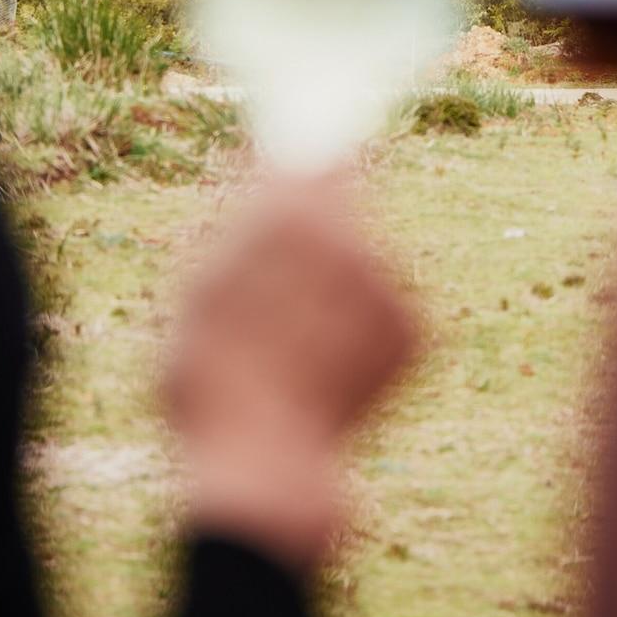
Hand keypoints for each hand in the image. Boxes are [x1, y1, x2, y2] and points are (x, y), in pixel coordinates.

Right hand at [169, 174, 418, 567]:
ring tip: (295, 334)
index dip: (305, 155)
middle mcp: (355, 233)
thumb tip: (265, 161)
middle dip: (319, 220)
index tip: (299, 150)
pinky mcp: (416, 327)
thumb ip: (238, 215)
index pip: (317, 150)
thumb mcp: (200, 284)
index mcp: (293, 211)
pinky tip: (324, 362)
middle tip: (284, 269)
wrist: (266, 466)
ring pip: (365, 253)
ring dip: (338, 276)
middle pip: (348, 195)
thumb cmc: (213, 374)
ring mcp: (392, 280)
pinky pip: (385, 301)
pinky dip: (359, 322)